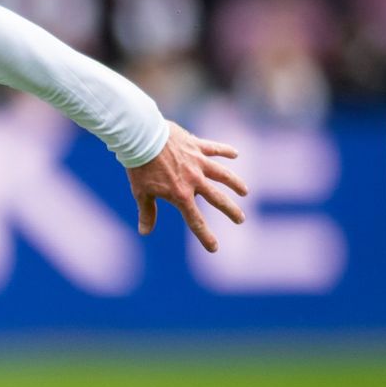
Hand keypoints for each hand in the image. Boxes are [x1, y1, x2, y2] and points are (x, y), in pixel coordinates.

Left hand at [126, 121, 248, 252]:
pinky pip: (215, 149)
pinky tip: (236, 153)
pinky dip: (226, 150)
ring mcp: (198, 162)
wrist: (142, 138)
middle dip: (230, 211)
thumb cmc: (140, 167)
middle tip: (240, 220)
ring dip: (235, 183)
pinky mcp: (197, 146)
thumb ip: (147, 213)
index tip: (214, 248)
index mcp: (181, 195)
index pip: (195, 220)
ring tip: (245, 191)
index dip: (205, 236)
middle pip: (217, 199)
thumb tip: (145, 232)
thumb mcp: (141, 193)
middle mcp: (194, 180)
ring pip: (223, 174)